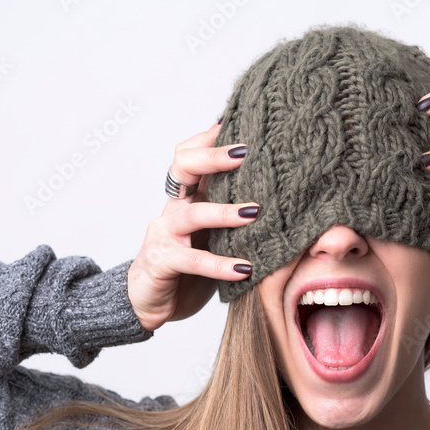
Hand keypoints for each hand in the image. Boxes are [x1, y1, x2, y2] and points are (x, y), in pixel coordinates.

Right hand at [127, 121, 256, 331]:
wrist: (150, 302)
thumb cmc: (190, 266)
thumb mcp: (214, 234)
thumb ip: (235, 213)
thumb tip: (279, 193)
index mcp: (187, 196)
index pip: (189, 154)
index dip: (210, 138)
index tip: (243, 127)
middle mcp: (173, 208)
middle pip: (183, 167)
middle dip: (213, 157)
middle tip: (246, 154)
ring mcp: (164, 234)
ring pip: (191, 214)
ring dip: (224, 212)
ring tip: (254, 213)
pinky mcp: (162, 263)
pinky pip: (192, 261)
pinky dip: (220, 265)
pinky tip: (245, 268)